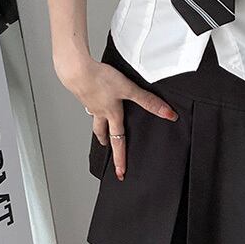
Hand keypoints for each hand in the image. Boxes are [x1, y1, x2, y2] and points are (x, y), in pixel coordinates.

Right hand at [57, 55, 177, 180]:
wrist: (76, 70)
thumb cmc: (100, 79)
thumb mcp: (128, 89)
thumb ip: (148, 101)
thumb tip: (168, 114)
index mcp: (112, 115)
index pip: (119, 142)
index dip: (120, 159)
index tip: (120, 172)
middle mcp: (100, 112)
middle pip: (103, 133)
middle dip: (107, 143)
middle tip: (108, 149)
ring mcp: (90, 104)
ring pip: (95, 120)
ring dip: (98, 127)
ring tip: (101, 130)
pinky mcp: (84, 93)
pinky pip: (90, 106)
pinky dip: (93, 108)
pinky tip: (94, 101)